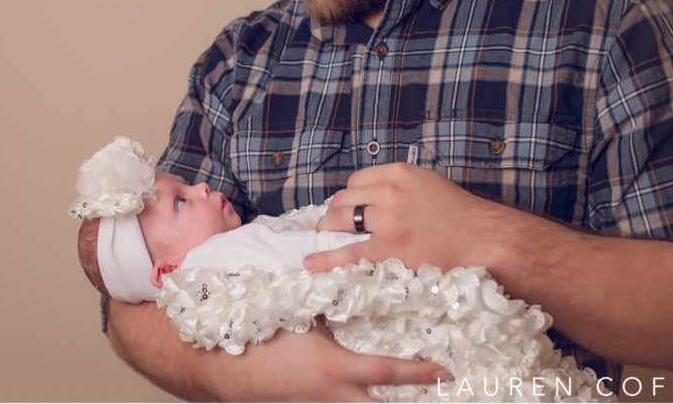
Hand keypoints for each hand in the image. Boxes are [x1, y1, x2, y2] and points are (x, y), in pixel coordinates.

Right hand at [212, 323, 446, 401]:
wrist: (229, 370)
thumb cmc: (264, 338)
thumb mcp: (300, 316)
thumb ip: (329, 302)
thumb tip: (349, 280)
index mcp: (337, 369)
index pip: (387, 372)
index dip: (418, 372)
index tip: (443, 371)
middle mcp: (335, 396)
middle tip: (435, 399)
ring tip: (404, 399)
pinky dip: (357, 403)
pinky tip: (364, 396)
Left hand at [305, 162, 505, 272]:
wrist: (482, 238)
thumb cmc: (459, 214)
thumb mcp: (427, 183)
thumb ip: (399, 185)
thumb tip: (370, 195)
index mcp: (398, 173)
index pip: (357, 180)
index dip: (351, 195)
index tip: (350, 206)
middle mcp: (389, 192)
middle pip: (344, 198)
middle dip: (336, 211)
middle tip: (335, 223)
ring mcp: (387, 221)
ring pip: (341, 219)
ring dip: (330, 228)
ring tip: (326, 235)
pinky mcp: (389, 248)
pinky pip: (348, 253)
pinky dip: (326, 258)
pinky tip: (311, 262)